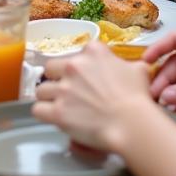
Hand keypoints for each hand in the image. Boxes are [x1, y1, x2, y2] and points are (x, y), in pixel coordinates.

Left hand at [31, 41, 152, 152]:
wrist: (133, 124)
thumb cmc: (138, 99)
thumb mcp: (138, 70)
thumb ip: (125, 64)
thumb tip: (125, 67)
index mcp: (92, 52)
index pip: (75, 54)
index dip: (78, 68)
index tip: (85, 79)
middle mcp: (73, 66)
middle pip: (51, 68)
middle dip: (57, 80)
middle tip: (68, 92)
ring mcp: (64, 88)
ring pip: (41, 90)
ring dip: (49, 98)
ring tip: (61, 107)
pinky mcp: (58, 111)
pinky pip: (37, 110)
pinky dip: (44, 115)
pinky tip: (53, 118)